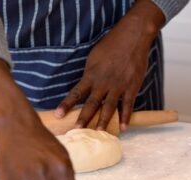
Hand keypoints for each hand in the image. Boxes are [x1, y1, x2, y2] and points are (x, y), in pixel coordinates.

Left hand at [55, 0, 164, 131]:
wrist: (132, 36)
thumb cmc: (112, 44)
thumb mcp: (94, 57)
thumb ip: (90, 73)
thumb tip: (85, 86)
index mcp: (92, 74)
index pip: (76, 93)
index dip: (66, 105)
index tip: (58, 115)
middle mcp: (104, 82)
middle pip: (92, 104)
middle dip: (83, 118)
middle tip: (77, 131)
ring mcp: (118, 86)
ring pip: (109, 107)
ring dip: (103, 121)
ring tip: (98, 133)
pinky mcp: (132, 87)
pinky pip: (127, 105)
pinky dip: (125, 117)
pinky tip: (123, 127)